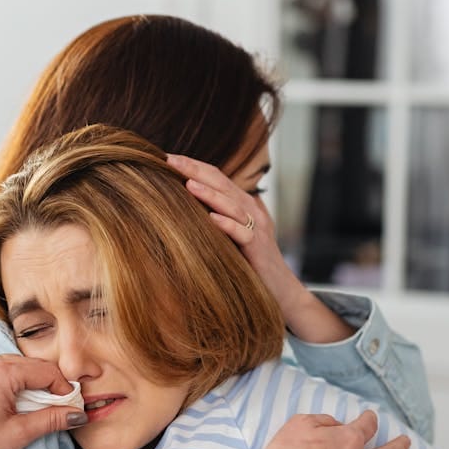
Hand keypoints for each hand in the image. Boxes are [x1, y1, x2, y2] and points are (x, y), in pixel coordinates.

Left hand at [0, 355, 86, 448]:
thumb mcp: (19, 434)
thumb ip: (51, 419)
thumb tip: (78, 414)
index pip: (43, 371)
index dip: (61, 386)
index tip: (68, 403)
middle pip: (23, 365)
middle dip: (41, 383)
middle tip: (51, 403)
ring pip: (2, 365)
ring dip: (17, 380)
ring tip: (24, 403)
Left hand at [166, 153, 351, 342]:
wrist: (280, 290)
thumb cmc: (250, 262)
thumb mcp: (231, 234)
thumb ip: (215, 217)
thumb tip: (182, 206)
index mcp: (241, 204)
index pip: (216, 177)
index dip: (193, 166)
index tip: (167, 158)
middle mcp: (250, 210)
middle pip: (222, 183)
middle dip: (196, 170)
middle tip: (171, 160)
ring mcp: (256, 228)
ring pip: (231, 204)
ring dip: (209, 194)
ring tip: (188, 184)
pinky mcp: (258, 249)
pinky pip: (243, 233)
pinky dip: (227, 225)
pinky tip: (211, 219)